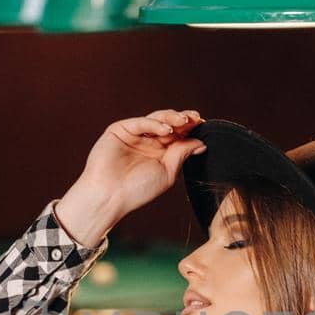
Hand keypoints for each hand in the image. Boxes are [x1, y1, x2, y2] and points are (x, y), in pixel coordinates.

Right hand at [62, 110, 206, 234]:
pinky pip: (140, 122)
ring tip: (185, 121)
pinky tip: (167, 129)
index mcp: (160, 152)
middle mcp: (148, 141)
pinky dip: (154, 124)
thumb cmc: (138, 189)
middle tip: (196, 119)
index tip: (203, 125)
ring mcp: (134, 134)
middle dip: (184, 120)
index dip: (191, 128)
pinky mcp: (119, 130)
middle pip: (169, 124)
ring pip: (156, 119)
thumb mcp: (167, 172)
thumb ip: (182, 154)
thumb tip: (201, 142)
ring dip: (172, 118)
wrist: (110, 196)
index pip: (178, 135)